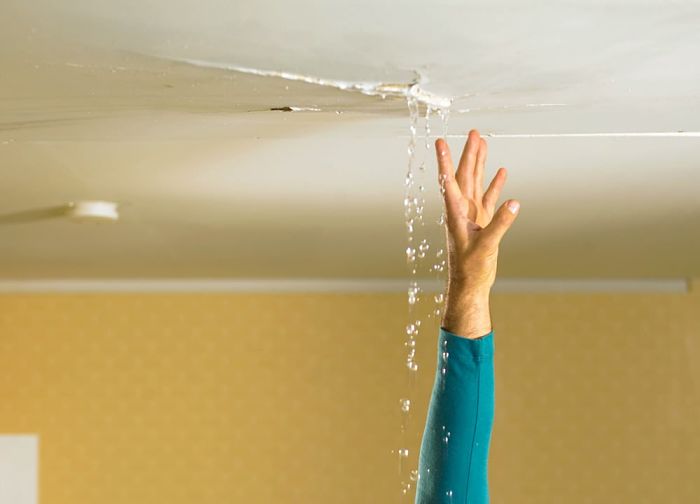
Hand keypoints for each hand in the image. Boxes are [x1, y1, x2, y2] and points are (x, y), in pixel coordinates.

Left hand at [436, 129, 519, 336]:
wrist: (470, 285)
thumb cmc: (471, 269)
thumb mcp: (486, 246)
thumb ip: (500, 224)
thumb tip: (514, 202)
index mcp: (456, 213)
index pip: (449, 180)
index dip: (444, 160)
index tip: (440, 141)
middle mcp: (462, 210)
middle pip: (465, 175)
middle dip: (468, 153)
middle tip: (473, 132)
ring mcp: (472, 215)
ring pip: (476, 182)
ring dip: (479, 163)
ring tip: (482, 143)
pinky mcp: (482, 223)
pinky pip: (488, 198)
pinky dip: (495, 185)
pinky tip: (501, 172)